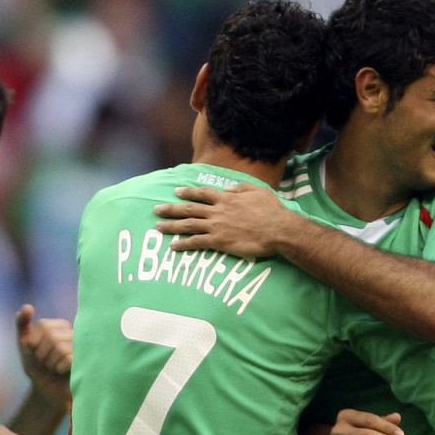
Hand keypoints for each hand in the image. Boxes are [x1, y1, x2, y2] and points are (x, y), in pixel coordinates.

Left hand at [16, 304, 72, 406]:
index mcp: (61, 326)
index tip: (36, 353)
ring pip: (59, 347)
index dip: (33, 343)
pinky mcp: (86, 361)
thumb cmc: (38, 368)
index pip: (43, 326)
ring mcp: (82, 347)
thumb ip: (22, 324)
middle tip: (45, 364)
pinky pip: (68, 358)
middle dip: (41, 354)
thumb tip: (27, 307)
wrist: (46, 392)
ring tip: (53, 369)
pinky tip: (61, 373)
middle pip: (51, 336)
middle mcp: (74, 333)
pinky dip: (58, 368)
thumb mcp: (25, 345)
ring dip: (50, 363)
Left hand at [154, 184, 290, 256]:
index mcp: (227, 198)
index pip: (203, 193)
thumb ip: (241, 188)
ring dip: (171, 226)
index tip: (176, 191)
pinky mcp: (219, 241)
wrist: (277, 229)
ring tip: (158, 227)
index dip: (188, 192)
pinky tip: (173, 246)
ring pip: (189, 225)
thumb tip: (230, 188)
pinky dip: (183, 244)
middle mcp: (218, 211)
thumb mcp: (258, 192)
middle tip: (156, 209)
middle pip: (189, 208)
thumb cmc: (272, 211)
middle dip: (171, 208)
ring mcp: (217, 226)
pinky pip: (197, 242)